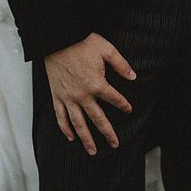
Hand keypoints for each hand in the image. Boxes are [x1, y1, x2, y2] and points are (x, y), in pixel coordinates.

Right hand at [44, 32, 135, 155]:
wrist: (57, 38)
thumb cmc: (82, 42)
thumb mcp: (106, 49)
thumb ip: (121, 64)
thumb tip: (133, 77)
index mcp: (97, 84)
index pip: (114, 99)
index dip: (123, 105)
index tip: (129, 109)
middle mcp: (83, 95)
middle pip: (98, 119)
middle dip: (108, 133)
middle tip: (115, 144)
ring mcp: (69, 98)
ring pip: (78, 124)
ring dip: (86, 139)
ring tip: (93, 151)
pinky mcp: (57, 96)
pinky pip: (60, 117)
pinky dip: (65, 128)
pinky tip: (71, 137)